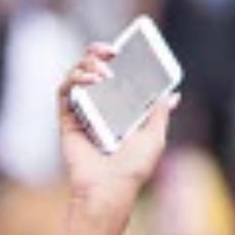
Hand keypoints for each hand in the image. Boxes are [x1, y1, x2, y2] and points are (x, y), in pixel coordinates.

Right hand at [59, 43, 177, 218]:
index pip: (118, 74)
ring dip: (86, 64)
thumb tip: (171, 94)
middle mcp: (100, 107)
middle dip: (98, 52)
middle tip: (111, 50)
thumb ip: (159, 113)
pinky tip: (89, 80)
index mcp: (120, 109)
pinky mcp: (67, 121)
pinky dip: (73, 79)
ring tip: (102, 71)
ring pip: (76, 75)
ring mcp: (82, 112)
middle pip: (93, 68)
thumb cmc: (132, 169)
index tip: (128, 45)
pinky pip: (63, 92)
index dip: (120, 56)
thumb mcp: (156, 137)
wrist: (109, 189)